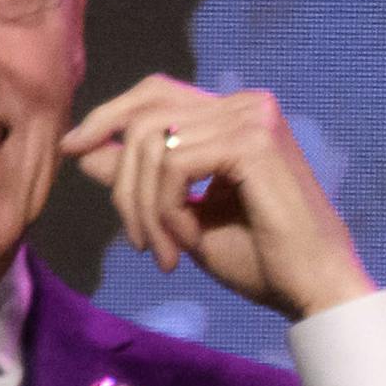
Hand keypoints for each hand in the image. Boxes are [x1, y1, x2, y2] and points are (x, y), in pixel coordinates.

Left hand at [59, 76, 374, 322]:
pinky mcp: (252, 142)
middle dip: (122, 180)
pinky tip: (185, 243)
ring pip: (150, 143)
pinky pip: (172, 165)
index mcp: (237, 115)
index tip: (71, 150)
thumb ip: (140, 177)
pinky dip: (165, 210)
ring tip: (163, 251)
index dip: (107, 116)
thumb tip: (84, 149)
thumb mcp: (182, 212)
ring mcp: (253, 118)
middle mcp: (248, 105)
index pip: (154, 95)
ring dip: (142, 206)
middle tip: (138, 240)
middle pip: (144, 115)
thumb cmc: (261, 258)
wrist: (313, 290)